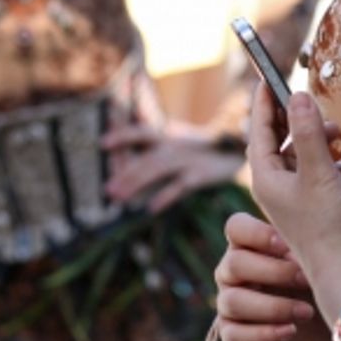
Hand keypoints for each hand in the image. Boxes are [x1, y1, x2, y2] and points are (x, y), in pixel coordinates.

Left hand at [102, 122, 243, 212]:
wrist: (238, 153)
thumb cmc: (202, 152)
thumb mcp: (180, 144)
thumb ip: (155, 152)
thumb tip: (124, 166)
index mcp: (169, 137)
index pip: (142, 132)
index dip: (123, 136)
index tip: (102, 143)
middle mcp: (176, 145)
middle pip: (146, 157)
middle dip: (125, 173)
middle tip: (107, 191)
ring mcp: (189, 159)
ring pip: (158, 168)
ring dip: (137, 183)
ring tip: (119, 198)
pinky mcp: (201, 173)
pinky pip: (180, 185)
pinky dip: (165, 196)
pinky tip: (151, 208)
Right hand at [212, 212, 335, 340]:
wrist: (336, 325)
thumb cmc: (334, 276)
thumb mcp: (335, 250)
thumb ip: (326, 225)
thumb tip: (334, 198)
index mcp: (253, 243)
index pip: (236, 227)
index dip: (256, 234)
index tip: (286, 243)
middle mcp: (234, 270)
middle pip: (233, 263)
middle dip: (272, 271)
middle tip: (307, 278)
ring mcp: (230, 303)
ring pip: (231, 301)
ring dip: (272, 306)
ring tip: (308, 312)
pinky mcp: (234, 337)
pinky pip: (234, 335)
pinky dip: (263, 333)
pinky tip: (291, 330)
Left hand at [246, 85, 340, 278]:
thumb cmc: (327, 225)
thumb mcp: (318, 171)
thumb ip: (308, 131)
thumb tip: (297, 95)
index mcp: (266, 178)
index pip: (259, 130)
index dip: (264, 103)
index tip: (268, 77)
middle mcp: (277, 188)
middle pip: (280, 142)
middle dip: (299, 121)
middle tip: (312, 103)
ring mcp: (298, 199)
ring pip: (305, 157)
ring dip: (322, 142)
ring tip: (340, 134)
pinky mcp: (319, 208)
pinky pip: (324, 175)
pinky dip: (338, 166)